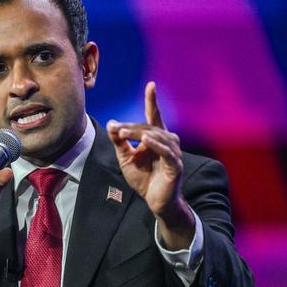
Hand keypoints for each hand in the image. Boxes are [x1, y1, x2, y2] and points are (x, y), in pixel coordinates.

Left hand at [107, 82, 193, 248]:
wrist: (155, 201)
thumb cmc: (143, 178)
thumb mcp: (126, 158)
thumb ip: (119, 142)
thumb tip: (111, 124)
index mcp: (156, 137)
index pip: (154, 115)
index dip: (152, 101)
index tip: (151, 85)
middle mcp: (168, 141)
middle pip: (147, 127)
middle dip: (130, 127)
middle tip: (115, 128)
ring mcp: (173, 152)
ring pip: (156, 136)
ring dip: (138, 133)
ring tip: (122, 133)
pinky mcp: (175, 165)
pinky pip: (166, 152)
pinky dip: (156, 145)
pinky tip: (146, 140)